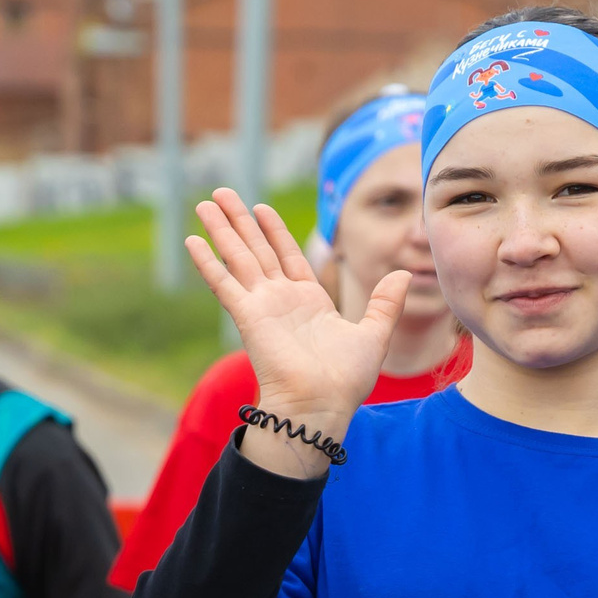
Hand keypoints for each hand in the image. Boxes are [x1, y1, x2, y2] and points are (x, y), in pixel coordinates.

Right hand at [185, 189, 408, 476]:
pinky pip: (224, 283)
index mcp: (308, 301)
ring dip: (222, 229)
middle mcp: (281, 300)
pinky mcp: (248, 316)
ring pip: (239, 257)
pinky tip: (192, 239)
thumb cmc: (346, 380)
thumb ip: (385, 303)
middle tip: (221, 192)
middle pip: (257, 249)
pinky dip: (208, 261)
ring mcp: (262, 306)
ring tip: (205, 202)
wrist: (322, 405)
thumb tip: (405, 274)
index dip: (273, 231)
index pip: (287, 256)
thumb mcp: (374, 334)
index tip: (261, 208)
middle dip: (240, 221)